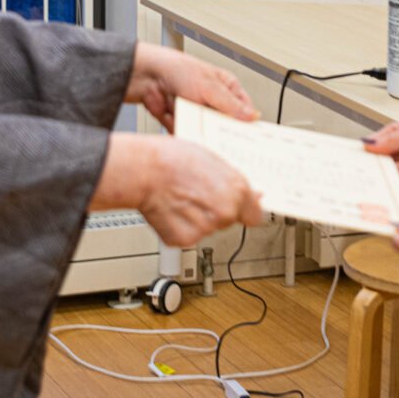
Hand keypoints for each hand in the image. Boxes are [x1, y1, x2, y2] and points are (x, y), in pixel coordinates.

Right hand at [96, 133, 261, 244]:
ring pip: (208, 229)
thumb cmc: (172, 158)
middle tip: (198, 195)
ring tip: (181, 198)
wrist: (143, 170)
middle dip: (217, 211)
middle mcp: (225, 212)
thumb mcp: (212, 159)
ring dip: (198, 219)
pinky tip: (172, 210)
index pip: (255, 214)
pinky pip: (188, 236)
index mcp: (237, 190)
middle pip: (229, 220)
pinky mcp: (185, 239)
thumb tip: (248, 193)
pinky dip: (180, 227)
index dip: (245, 210)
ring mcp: (206, 228)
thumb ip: (231, 180)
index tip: (240, 209)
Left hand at [127, 44, 256, 130]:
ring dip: (199, 130)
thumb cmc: (177, 69)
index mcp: (226, 88)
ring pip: (206, 133)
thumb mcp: (209, 86)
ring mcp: (197, 113)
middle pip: (225, 126)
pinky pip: (189, 136)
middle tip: (219, 135)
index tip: (249, 138)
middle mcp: (213, 102)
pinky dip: (183, 132)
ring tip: (191, 120)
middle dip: (220, 131)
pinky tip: (178, 122)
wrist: (146, 76)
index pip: (244, 110)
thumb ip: (230, 104)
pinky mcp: (183, 123)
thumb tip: (251, 116)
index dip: (247, 124)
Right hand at [362, 116, 398, 190]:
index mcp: (391, 138)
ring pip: (385, 176)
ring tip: (390, 166)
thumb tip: (369, 146)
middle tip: (361, 168)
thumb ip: (392, 140)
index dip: (359, 152)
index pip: (369, 146)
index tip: (346, 157)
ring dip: (385, 173)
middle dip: (368, 167)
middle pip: (374, 164)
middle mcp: (395, 154)